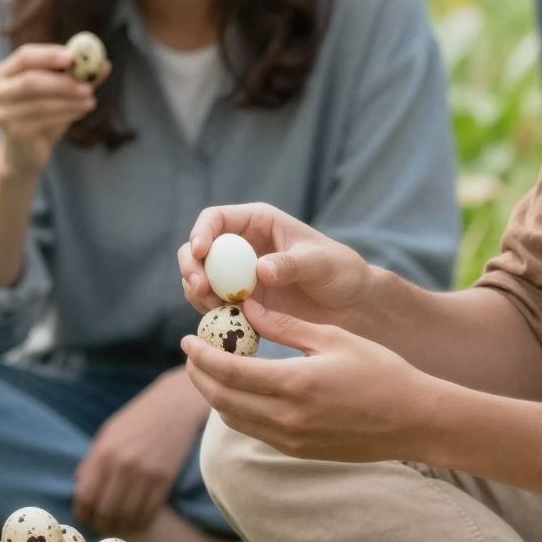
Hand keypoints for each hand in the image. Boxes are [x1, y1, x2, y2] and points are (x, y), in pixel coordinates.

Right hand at [0, 42, 105, 177]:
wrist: (25, 154)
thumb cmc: (43, 117)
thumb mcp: (62, 94)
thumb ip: (80, 78)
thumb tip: (104, 63)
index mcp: (6, 72)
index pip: (24, 56)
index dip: (48, 55)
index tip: (73, 56)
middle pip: (30, 80)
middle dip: (62, 82)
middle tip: (88, 85)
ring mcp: (3, 112)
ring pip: (40, 102)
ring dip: (69, 101)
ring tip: (90, 101)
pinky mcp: (12, 131)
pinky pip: (42, 120)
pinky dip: (65, 114)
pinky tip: (79, 113)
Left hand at [73, 369, 205, 531]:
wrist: (174, 406)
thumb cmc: (138, 418)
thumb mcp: (108, 432)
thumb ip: (92, 459)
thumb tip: (78, 485)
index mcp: (103, 452)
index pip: (85, 495)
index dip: (83, 512)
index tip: (86, 517)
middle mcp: (122, 466)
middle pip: (106, 511)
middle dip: (101, 524)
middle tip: (102, 526)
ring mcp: (144, 474)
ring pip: (128, 516)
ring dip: (121, 526)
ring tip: (119, 525)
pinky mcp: (164, 480)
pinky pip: (149, 512)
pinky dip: (141, 522)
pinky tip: (138, 520)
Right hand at [179, 204, 376, 324]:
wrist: (350, 304)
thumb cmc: (340, 272)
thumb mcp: (321, 263)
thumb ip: (291, 264)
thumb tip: (260, 270)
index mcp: (257, 222)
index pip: (215, 218)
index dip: (201, 232)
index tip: (200, 251)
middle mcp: (241, 245)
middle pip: (197, 249)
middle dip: (191, 266)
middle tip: (200, 288)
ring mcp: (237, 274)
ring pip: (200, 278)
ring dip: (197, 293)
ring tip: (215, 309)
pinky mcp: (239, 300)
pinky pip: (213, 305)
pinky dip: (211, 314)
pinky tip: (226, 323)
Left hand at [182, 305, 435, 461]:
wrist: (415, 420)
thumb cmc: (380, 370)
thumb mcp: (333, 338)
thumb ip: (285, 326)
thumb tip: (246, 308)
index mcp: (294, 384)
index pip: (228, 371)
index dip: (200, 356)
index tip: (187, 340)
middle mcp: (287, 418)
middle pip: (221, 399)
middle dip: (199, 376)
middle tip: (192, 354)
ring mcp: (291, 440)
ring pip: (233, 419)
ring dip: (215, 395)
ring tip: (212, 369)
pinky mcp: (298, 451)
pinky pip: (254, 431)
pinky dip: (237, 410)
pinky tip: (242, 390)